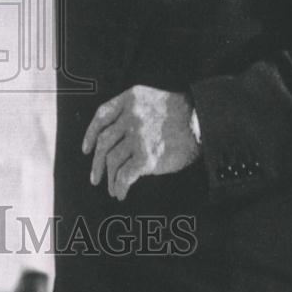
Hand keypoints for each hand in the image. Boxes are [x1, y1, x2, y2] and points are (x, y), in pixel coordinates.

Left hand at [81, 85, 199, 199]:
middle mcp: (131, 116)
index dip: (90, 134)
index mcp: (130, 99)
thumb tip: (115, 140)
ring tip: (111, 189)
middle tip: (94, 177)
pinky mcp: (147, 157)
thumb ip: (131, 112)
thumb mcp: (152, 100)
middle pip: (104, 142)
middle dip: (96, 162)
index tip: (86, 149)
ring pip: (113, 161)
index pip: (101, 116)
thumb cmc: (183, 115)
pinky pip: (125, 175)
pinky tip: (121, 192)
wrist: (205, 122)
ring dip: (109, 178)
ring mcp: (138, 137)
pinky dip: (120, 186)